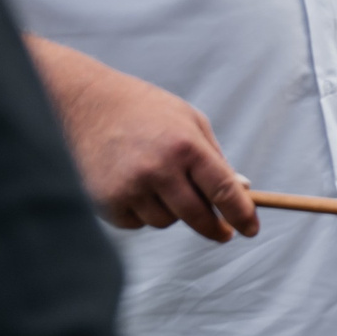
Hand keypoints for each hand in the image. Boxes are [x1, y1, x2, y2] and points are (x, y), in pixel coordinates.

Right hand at [33, 41, 256, 242]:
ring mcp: (130, 188)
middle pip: (198, 216)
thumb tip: (242, 191)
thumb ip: (216, 158)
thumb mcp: (190, 121)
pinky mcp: (106, 202)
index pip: (223, 191)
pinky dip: (141, 211)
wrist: (85, 103)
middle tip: (223, 232)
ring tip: (157, 180)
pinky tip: (132, 184)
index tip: (251, 230)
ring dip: (171, 211)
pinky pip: (137, 223)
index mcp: (185, 146)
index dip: (241, 215)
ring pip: (167, 222)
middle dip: (215, 228)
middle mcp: (158, 170)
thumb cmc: (145, 111)